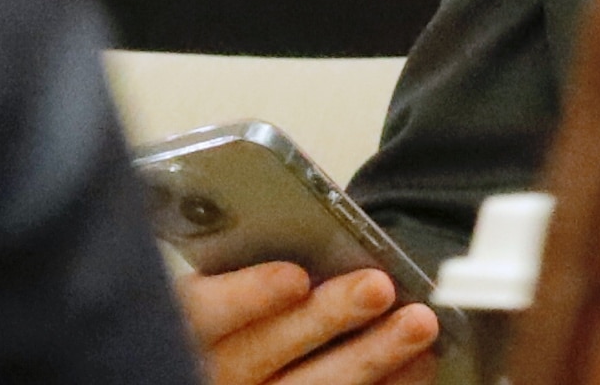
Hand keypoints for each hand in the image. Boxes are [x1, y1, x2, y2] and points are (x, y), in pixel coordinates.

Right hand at [174, 258, 440, 384]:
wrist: (238, 363)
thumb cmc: (236, 312)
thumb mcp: (221, 283)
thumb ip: (249, 265)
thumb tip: (314, 229)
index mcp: (179, 327)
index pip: (199, 316)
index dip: (245, 298)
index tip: (295, 276)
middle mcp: (207, 374)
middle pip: (258, 356)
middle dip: (324, 319)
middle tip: (378, 287)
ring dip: (368, 357)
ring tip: (418, 324)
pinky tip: (419, 362)